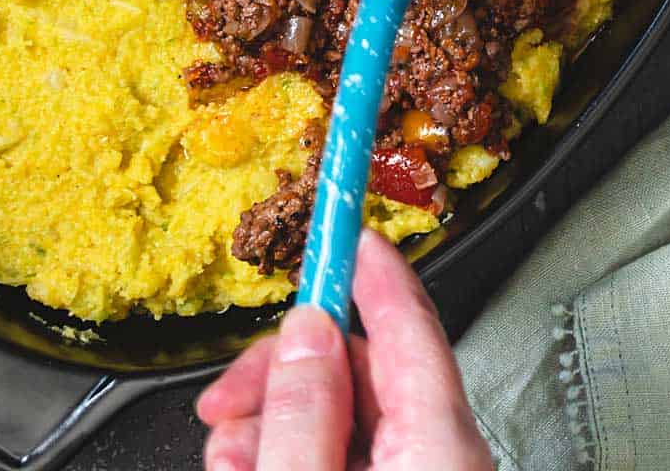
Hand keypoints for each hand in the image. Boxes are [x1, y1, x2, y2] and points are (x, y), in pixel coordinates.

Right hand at [197, 229, 492, 470]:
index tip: (349, 224)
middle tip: (228, 395)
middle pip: (359, 371)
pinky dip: (287, 454)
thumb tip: (304, 332)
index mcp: (440, 449)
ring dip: (274, 420)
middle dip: (285, 372)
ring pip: (340, 417)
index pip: (412, 326)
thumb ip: (304, 414)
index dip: (376, 268)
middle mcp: (437, 461)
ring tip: (230, 454)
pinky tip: (246, 469)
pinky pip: (338, 458)